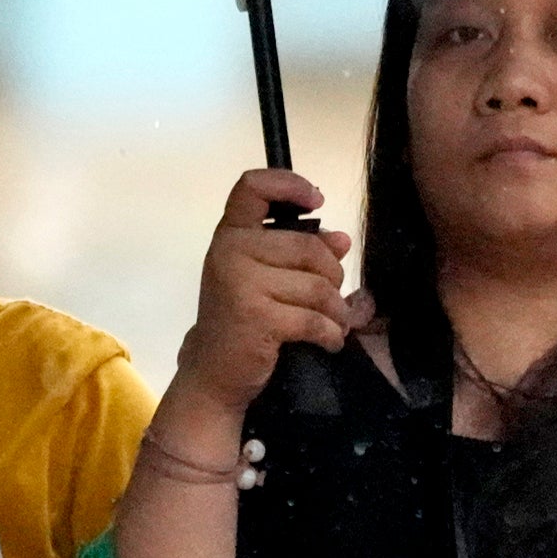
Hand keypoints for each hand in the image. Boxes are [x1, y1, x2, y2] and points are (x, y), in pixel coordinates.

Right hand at [173, 169, 366, 417]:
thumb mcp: (267, 278)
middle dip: (333, 275)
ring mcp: (240, 282)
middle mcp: (230, 250)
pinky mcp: (255, 316)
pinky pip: (314, 318)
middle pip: (309, 246)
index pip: (253, 186)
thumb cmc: (243, 320)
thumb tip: (342, 239)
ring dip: (336, 310)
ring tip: (333, 322)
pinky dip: (330, 333)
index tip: (317, 201)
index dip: (290, 184)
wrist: (214, 373)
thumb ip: (301, 253)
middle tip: (331, 299)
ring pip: (318, 284)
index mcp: (231, 234)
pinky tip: (329, 341)